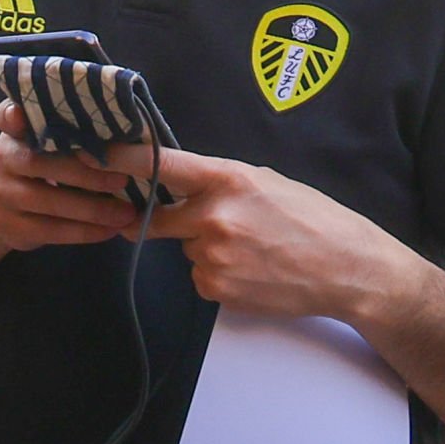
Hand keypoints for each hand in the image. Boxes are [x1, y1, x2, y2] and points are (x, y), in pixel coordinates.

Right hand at [0, 101, 150, 252]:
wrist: (8, 209)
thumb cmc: (44, 167)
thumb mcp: (49, 143)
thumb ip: (70, 130)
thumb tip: (121, 134)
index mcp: (13, 131)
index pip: (6, 115)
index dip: (12, 114)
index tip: (21, 116)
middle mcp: (0, 159)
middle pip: (38, 162)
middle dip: (85, 174)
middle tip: (123, 180)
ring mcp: (0, 195)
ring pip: (47, 202)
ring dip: (92, 209)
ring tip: (125, 213)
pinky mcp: (9, 227)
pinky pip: (50, 231)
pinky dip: (84, 231)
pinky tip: (109, 230)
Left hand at [144, 149, 406, 323]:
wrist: (347, 268)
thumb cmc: (314, 220)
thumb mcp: (268, 183)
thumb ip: (222, 182)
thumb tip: (184, 185)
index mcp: (229, 179)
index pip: (165, 165)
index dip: (126, 160)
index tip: (98, 155)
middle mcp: (214, 216)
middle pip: (160, 218)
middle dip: (171, 221)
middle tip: (207, 224)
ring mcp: (213, 255)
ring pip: (186, 250)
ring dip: (207, 250)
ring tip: (254, 251)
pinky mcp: (217, 288)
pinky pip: (201, 277)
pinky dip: (219, 276)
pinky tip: (253, 272)